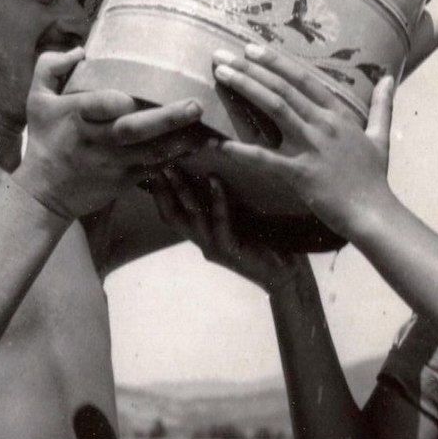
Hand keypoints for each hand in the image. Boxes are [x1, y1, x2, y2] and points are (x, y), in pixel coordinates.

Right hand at [13, 48, 205, 218]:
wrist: (45, 194)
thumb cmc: (44, 141)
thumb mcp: (36, 101)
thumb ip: (50, 67)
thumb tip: (80, 50)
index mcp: (76, 116)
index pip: (99, 106)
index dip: (116, 102)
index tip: (133, 96)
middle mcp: (97, 140)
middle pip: (134, 130)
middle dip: (167, 118)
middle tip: (196, 105)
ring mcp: (114, 163)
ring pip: (152, 152)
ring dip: (182, 141)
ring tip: (209, 129)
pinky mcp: (126, 180)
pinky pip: (156, 167)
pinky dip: (177, 157)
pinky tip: (199, 145)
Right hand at [149, 167, 300, 293]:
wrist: (285, 275)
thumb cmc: (265, 242)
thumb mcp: (240, 218)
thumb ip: (224, 203)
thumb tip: (215, 169)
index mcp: (202, 235)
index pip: (171, 213)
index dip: (159, 193)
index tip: (152, 167)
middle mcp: (203, 242)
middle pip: (172, 215)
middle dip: (162, 190)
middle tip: (157, 163)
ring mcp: (215, 247)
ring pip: (191, 217)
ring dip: (182, 191)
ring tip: (175, 169)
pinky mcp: (230, 249)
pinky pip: (219, 222)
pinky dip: (217, 200)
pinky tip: (215, 181)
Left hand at [211, 44, 395, 240]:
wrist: (373, 212)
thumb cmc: (374, 177)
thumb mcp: (380, 136)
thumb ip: (382, 105)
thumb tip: (390, 77)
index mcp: (338, 115)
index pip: (304, 79)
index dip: (276, 61)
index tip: (252, 48)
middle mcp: (323, 124)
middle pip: (283, 87)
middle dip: (251, 68)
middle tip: (222, 56)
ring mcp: (311, 147)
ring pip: (275, 108)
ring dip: (246, 88)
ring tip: (221, 75)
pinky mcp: (300, 173)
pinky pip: (266, 159)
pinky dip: (242, 151)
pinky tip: (220, 144)